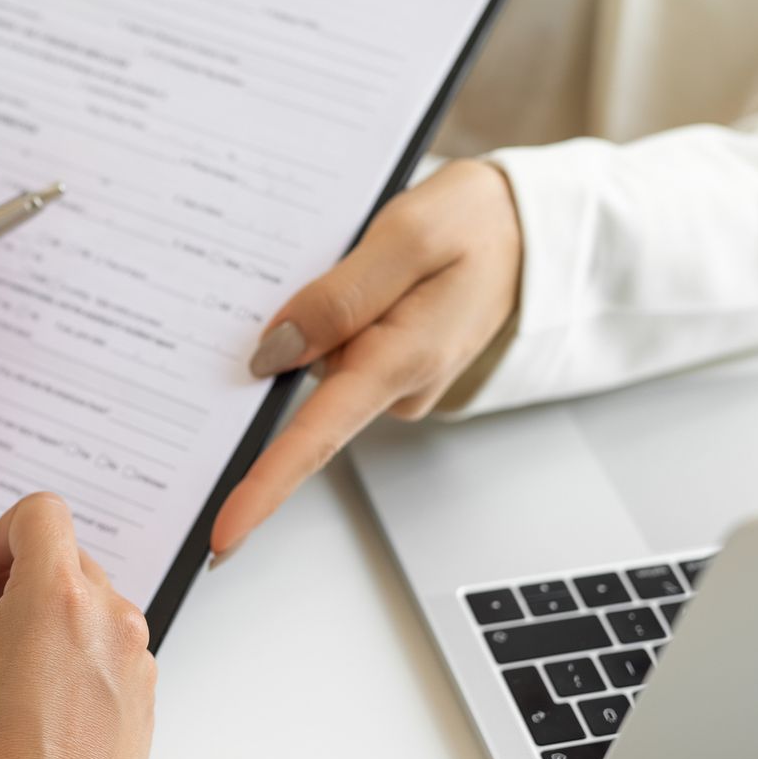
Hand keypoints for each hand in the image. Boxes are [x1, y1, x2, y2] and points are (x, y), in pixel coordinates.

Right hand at [0, 494, 156, 758]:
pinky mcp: (143, 701)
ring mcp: (135, 663)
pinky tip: (33, 708)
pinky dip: (71, 655)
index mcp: (58, 602)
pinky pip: (105, 648)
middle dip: (13, 580)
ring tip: (1, 678)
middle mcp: (109, 622)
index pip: (40, 515)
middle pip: (64, 557)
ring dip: (43, 618)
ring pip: (87, 604)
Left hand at [211, 160, 522, 558]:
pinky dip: (326, 323)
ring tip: (343, 256)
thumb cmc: (479, 224)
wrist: (534, 226)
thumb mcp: (409, 233)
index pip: (318, 438)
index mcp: (403, 360)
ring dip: (308, 325)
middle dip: (274, 359)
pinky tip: (348, 281)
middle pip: (303, 400)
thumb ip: (339, 294)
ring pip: (319, 369)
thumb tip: (275, 350)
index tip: (224, 535)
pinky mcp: (391, 369)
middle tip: (286, 272)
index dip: (265, 488)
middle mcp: (398, 387)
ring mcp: (396, 383)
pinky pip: (337, 354)